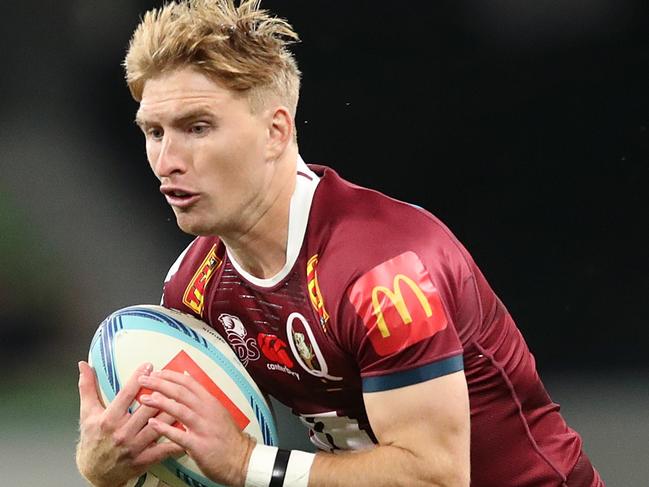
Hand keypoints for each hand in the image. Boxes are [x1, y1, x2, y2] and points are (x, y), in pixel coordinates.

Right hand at [76, 361, 184, 486]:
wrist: (94, 473)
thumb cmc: (93, 440)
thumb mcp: (86, 413)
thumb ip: (87, 388)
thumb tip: (83, 365)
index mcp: (108, 420)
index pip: (126, 394)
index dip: (139, 378)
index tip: (149, 365)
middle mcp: (122, 433)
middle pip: (148, 408)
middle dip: (163, 392)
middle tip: (173, 378)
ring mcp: (134, 448)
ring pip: (159, 425)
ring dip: (174, 411)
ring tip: (185, 398)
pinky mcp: (143, 460)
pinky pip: (164, 449)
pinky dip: (177, 439)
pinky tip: (188, 429)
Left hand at [138, 370, 255, 486]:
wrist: (241, 459)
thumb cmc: (228, 437)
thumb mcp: (218, 412)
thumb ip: (203, 402)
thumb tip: (186, 390)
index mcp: (210, 402)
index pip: (189, 383)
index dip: (171, 376)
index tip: (157, 373)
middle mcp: (207, 411)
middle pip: (181, 392)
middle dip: (160, 384)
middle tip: (144, 379)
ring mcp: (203, 427)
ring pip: (179, 409)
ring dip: (160, 402)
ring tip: (144, 398)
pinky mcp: (199, 445)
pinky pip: (179, 435)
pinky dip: (165, 428)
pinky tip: (153, 424)